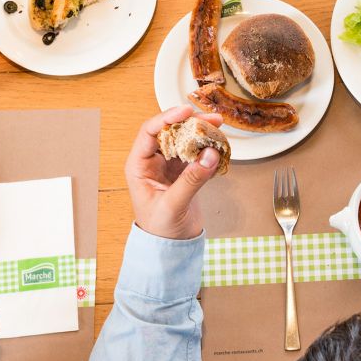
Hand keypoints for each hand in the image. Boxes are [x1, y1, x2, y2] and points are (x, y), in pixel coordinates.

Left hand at [125, 105, 224, 240]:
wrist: (170, 249)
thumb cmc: (160, 230)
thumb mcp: (173, 205)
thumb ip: (191, 180)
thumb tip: (209, 154)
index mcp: (139, 166)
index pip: (149, 132)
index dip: (167, 118)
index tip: (186, 111)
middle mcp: (153, 162)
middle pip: (170, 131)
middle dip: (190, 122)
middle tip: (212, 119)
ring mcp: (169, 166)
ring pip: (185, 140)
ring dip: (202, 133)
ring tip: (219, 128)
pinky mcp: (185, 173)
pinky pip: (197, 153)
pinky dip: (209, 149)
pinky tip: (221, 147)